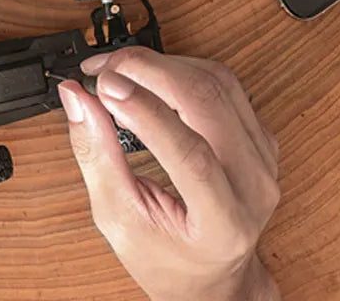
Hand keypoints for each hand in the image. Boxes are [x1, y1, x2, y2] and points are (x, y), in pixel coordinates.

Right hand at [57, 48, 279, 300]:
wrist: (212, 275)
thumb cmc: (167, 258)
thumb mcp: (117, 219)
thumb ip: (96, 155)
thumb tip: (76, 97)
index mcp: (223, 223)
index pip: (191, 155)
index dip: (145, 111)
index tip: (104, 85)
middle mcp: (254, 186)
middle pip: (208, 103)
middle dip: (148, 71)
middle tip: (103, 68)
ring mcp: (263, 156)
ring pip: (217, 81)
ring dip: (162, 64)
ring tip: (118, 69)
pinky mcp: (259, 134)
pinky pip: (223, 83)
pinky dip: (180, 68)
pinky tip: (149, 75)